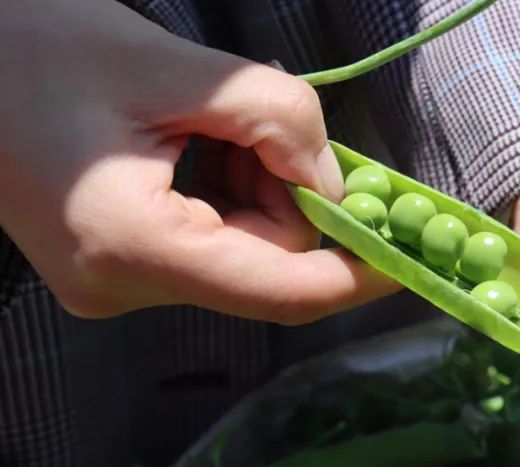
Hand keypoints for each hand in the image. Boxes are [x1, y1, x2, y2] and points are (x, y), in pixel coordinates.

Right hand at [0, 0, 398, 322]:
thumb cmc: (36, 45)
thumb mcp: (172, 66)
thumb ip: (276, 120)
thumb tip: (337, 182)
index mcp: (133, 247)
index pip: (279, 291)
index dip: (355, 275)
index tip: (406, 253)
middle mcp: (124, 286)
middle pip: (267, 266)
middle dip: (290, 196)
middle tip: (259, 124)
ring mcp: (117, 283)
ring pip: (243, 252)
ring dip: (255, 186)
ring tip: (201, 120)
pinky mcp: (118, 266)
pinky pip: (211, 243)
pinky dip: (227, 192)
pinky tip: (189, 140)